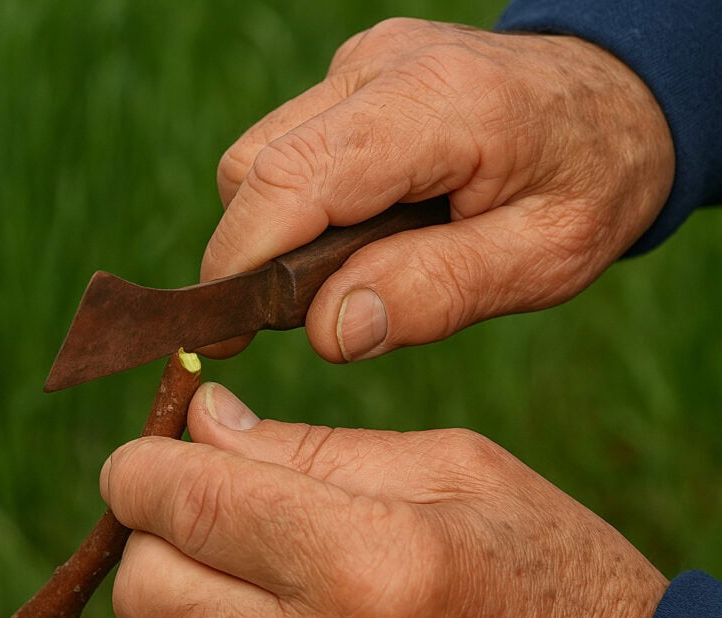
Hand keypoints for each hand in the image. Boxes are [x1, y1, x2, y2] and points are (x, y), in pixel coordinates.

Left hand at [101, 383, 667, 617]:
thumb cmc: (540, 566)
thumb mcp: (449, 470)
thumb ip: (310, 446)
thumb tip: (204, 417)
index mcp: (364, 563)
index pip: (187, 504)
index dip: (143, 464)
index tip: (152, 444)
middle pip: (144, 587)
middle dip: (148, 526)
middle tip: (197, 490)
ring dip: (177, 579)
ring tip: (247, 547)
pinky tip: (265, 604)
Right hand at [201, 19, 673, 361]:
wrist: (617, 98)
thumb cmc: (591, 181)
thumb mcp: (545, 260)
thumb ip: (436, 292)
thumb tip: (326, 329)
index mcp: (437, 107)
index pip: (292, 180)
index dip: (239, 261)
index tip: (222, 334)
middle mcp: (382, 66)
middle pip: (254, 167)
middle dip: (256, 252)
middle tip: (311, 310)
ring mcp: (362, 61)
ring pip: (258, 155)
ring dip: (277, 227)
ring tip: (350, 265)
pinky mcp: (352, 73)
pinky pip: (288, 144)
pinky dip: (301, 200)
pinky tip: (359, 222)